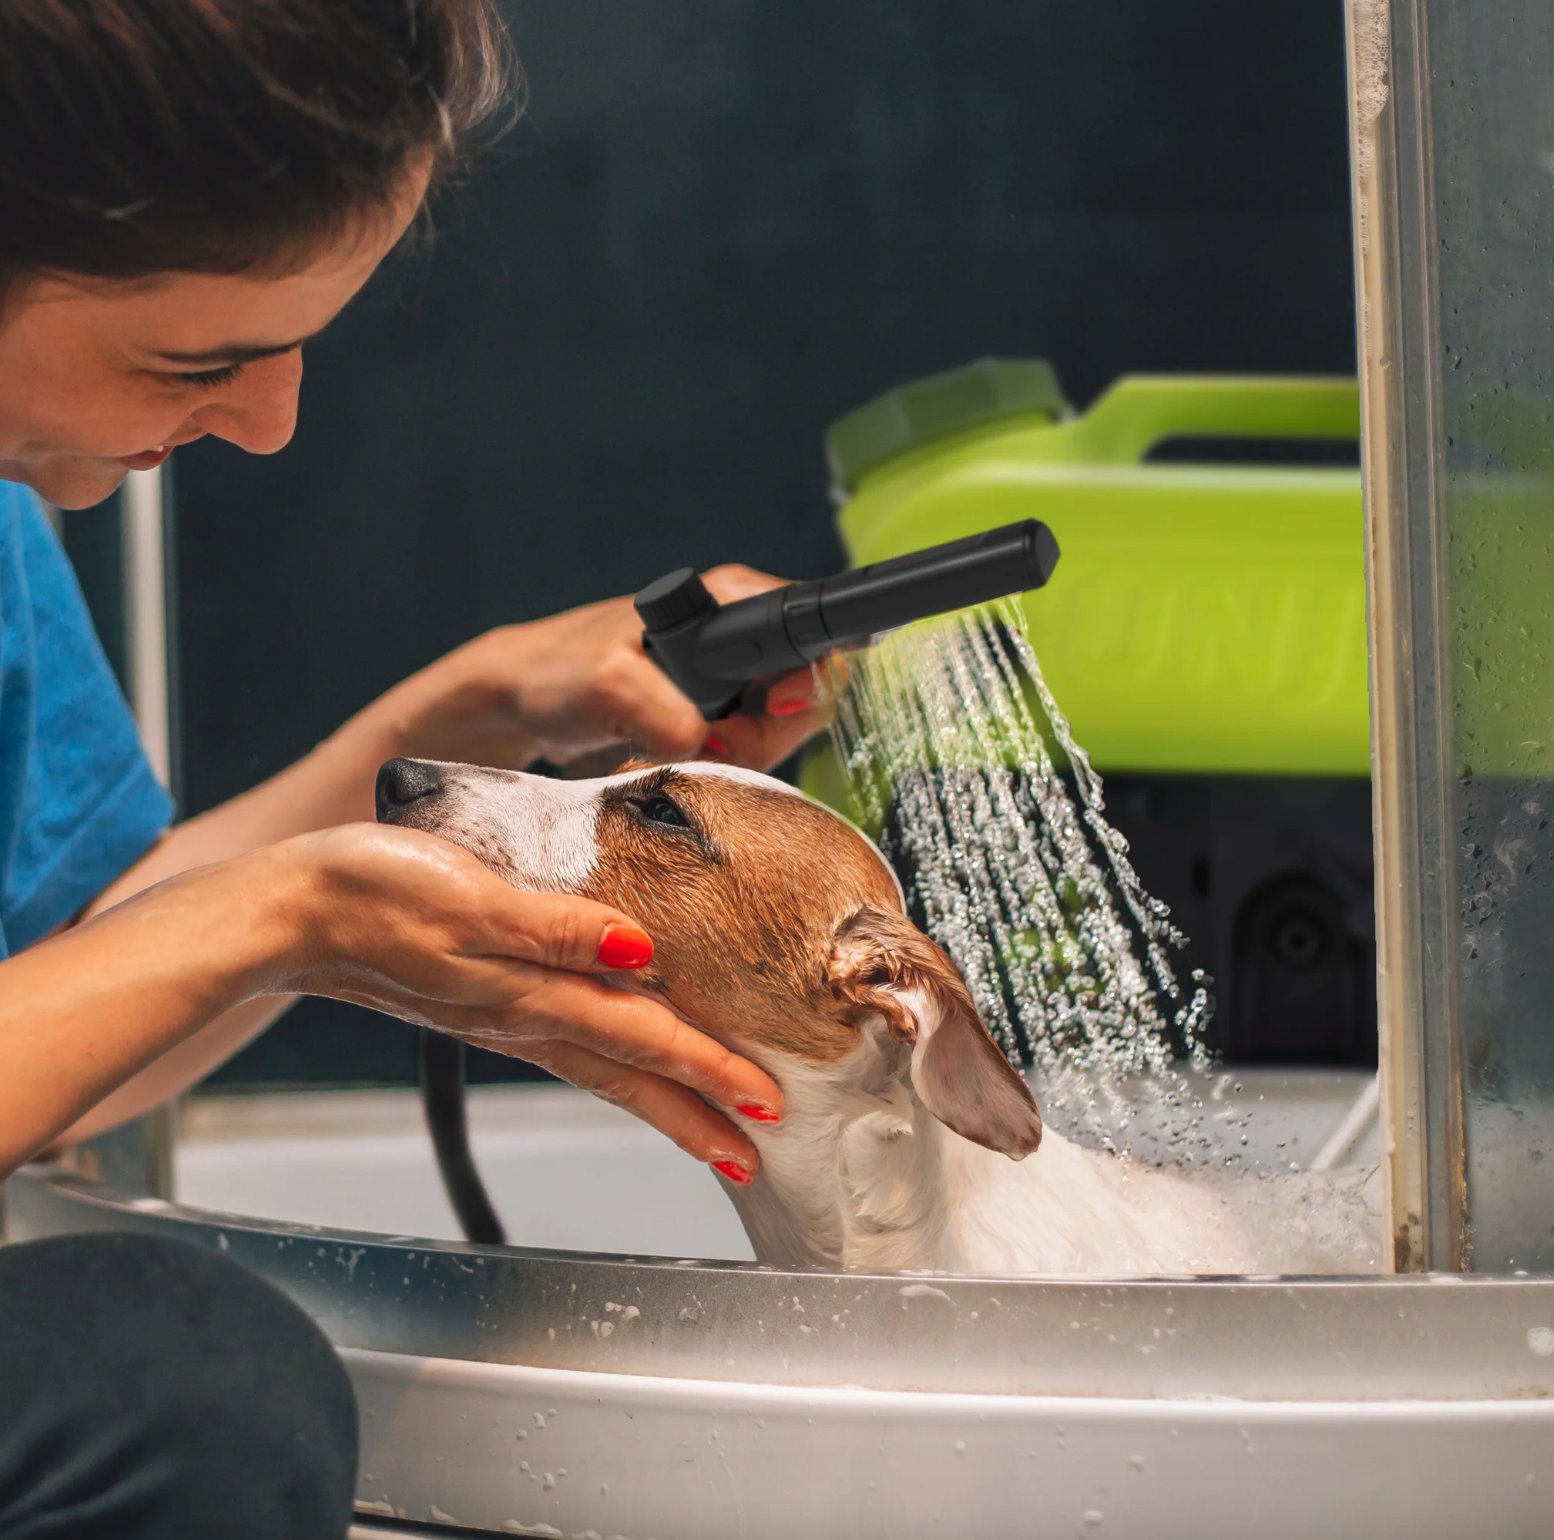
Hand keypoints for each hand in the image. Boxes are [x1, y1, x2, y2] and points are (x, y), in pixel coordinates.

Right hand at [280, 823, 781, 1174]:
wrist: (293, 912)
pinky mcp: (484, 996)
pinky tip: (623, 1054)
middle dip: (697, 1118)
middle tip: (754, 1152)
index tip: (763, 1105)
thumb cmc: (371, 894)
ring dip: (662, 1101)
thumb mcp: (470, 898)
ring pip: (603, 1069)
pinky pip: (570, 1045)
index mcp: (529, 995)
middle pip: (629, 1078)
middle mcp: (524, 1016)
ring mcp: (504, 1014)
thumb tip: (637, 950)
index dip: (707, 1071)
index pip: (642, 1041)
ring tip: (709, 1128)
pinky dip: (614, 1062)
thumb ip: (555, 929)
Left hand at [365, 565, 831, 772]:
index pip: (815, 640)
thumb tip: (705, 742)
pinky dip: (722, 762)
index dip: (808, 687)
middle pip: (807, 695)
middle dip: (766, 734)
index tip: (773, 714)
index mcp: (730, 599)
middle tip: (712, 743)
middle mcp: (739, 628)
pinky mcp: (716, 705)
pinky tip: (682, 755)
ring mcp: (730, 671)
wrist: (521, 698)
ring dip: (740, 754)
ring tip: (685, 747)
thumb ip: (666, 715)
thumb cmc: (559, 672)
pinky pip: (751, 744)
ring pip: (781, 727)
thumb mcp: (611, 689)